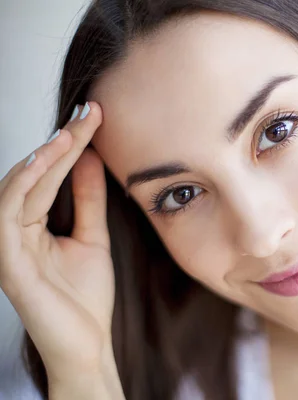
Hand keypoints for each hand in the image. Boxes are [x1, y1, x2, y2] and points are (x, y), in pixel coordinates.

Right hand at [0, 102, 116, 382]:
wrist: (87, 344)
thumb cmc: (85, 298)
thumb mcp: (92, 237)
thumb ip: (87, 200)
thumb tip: (90, 158)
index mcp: (33, 225)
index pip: (49, 176)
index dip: (70, 145)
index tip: (95, 117)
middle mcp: (16, 231)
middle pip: (34, 177)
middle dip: (62, 143)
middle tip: (89, 114)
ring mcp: (9, 247)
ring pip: (17, 190)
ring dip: (42, 159)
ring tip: (67, 134)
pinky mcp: (8, 264)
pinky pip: (7, 216)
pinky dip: (23, 187)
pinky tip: (44, 165)